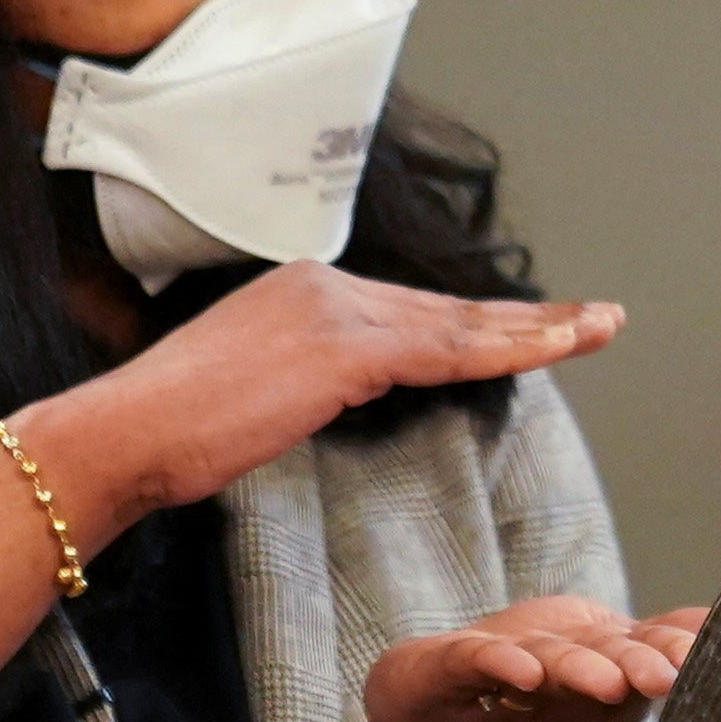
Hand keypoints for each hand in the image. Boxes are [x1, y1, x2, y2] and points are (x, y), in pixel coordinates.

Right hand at [28, 265, 618, 536]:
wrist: (122, 435)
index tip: (533, 328)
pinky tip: (555, 350)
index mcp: (302, 292)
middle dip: (528, 316)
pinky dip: (507, 351)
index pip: (413, 312)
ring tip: (598, 329)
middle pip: (449, 308)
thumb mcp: (251, 393)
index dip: (479, 323)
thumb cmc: (170, 433)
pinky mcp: (343, 349)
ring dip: (538, 329)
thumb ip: (306, 381)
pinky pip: (445, 351)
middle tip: (595, 317)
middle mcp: (324, 286)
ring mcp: (335, 311)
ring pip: (460, 325)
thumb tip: (336, 393)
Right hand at [370, 596, 708, 721]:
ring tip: (608, 683)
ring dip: (580, 666)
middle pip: (604, 649)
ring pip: (547, 657)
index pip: (646, 648)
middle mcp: (559, 649)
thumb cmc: (534, 715)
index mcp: (602, 657)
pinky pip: (475, 661)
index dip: (675, 651)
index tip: (710, 660)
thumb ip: (657, 688)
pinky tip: (523, 675)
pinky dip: (499, 664)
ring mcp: (502, 655)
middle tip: (669, 675)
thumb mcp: (602, 707)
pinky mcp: (445, 666)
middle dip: (638, 658)